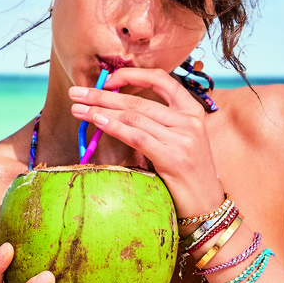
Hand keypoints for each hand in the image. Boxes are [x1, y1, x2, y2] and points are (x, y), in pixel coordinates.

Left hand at [68, 67, 224, 217]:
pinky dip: (114, 127)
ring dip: (100, 111)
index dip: (132, 75)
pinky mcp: (173, 158)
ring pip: (133, 117)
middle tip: (76, 93)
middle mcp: (190, 121)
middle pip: (138, 101)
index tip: (106, 79)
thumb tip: (114, 108)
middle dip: (102, 95)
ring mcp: (183, 139)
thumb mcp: (179, 141)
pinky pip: (137, 137)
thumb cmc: (187, 174)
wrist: (207, 207)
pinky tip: (96, 121)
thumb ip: (157, 123)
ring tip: (77, 109)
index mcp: (192, 111)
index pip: (161, 80)